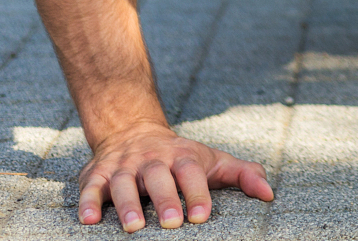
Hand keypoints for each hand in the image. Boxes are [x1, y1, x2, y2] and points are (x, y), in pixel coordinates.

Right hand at [76, 125, 272, 230]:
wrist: (134, 130)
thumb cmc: (182, 157)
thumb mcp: (214, 161)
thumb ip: (243, 175)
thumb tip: (270, 194)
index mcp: (182, 157)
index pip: (192, 172)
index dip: (198, 192)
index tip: (202, 216)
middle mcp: (152, 160)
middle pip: (158, 176)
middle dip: (166, 199)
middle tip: (173, 223)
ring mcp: (124, 166)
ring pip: (123, 183)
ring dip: (127, 204)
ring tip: (134, 227)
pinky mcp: (97, 174)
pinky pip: (91, 188)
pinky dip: (88, 202)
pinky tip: (88, 220)